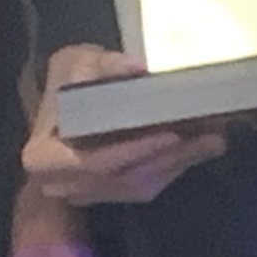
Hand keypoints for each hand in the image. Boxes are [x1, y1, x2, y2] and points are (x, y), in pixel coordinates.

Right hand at [21, 43, 229, 207]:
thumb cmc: (66, 78)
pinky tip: (200, 149)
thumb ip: (104, 66)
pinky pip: (144, 187)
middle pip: (123, 177)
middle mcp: (61, 184)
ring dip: (178, 164)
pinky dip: (173, 168)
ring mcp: (86, 193)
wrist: (62, 96)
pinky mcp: (108, 193)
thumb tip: (137, 68)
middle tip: (210, 136)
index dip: (133, 151)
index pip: (92, 161)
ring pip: (138, 186)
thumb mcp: (76, 63)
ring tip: (214, 140)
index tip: (170, 134)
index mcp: (43, 157)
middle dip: (170, 157)